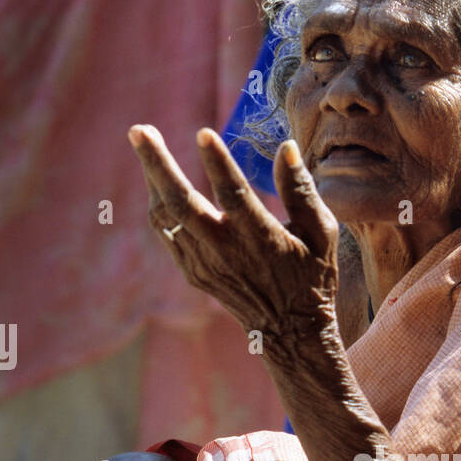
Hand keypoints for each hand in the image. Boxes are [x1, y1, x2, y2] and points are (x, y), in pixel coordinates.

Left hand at [128, 125, 339, 354]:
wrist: (289, 331)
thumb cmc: (312, 274)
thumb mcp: (322, 233)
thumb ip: (302, 191)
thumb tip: (286, 147)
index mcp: (261, 238)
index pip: (234, 196)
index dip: (218, 164)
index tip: (203, 133)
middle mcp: (226, 251)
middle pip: (181, 204)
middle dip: (157, 165)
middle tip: (139, 130)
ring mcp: (204, 263)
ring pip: (166, 216)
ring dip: (152, 178)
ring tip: (145, 141)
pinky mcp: (193, 271)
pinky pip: (166, 231)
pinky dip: (159, 201)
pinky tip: (158, 179)